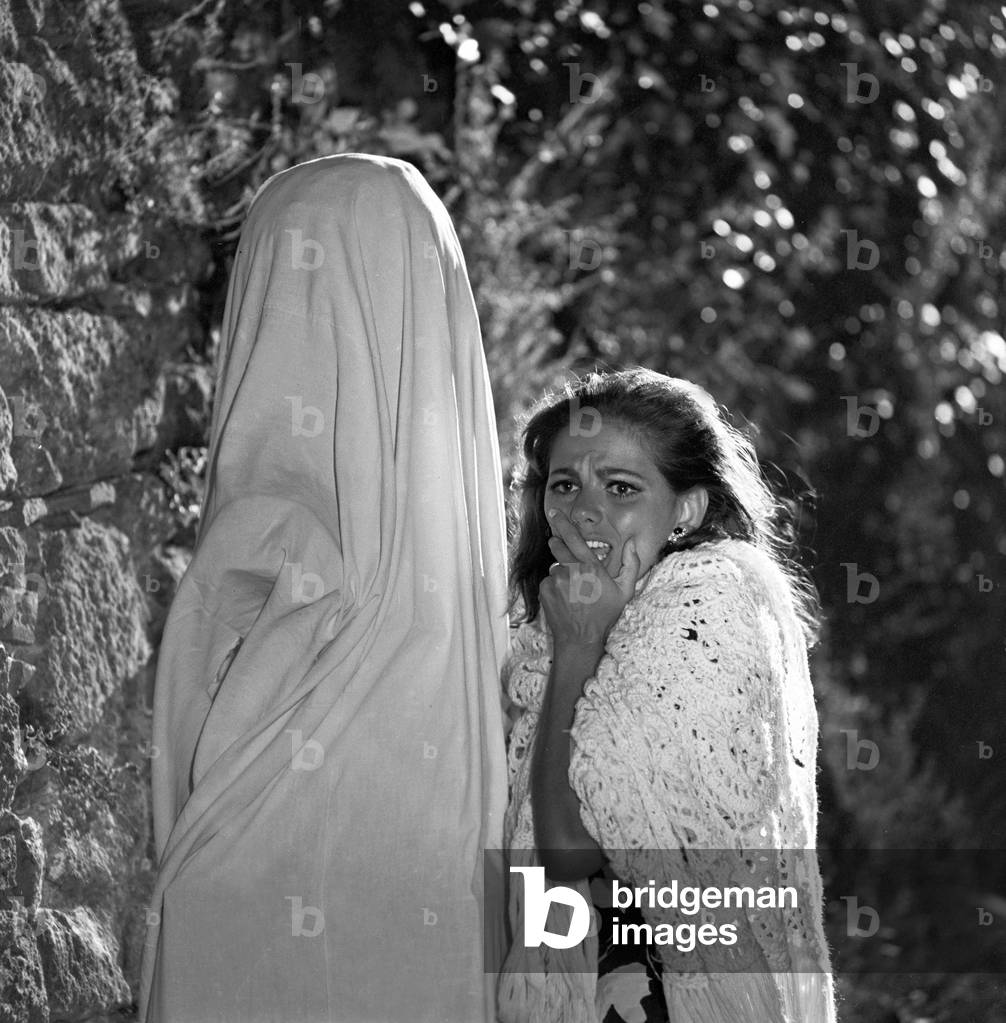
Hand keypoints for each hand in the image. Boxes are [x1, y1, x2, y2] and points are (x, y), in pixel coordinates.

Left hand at [538, 508, 642, 652]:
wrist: (581, 639)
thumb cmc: (606, 616)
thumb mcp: (625, 591)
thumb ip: (630, 564)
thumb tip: (630, 543)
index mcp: (590, 567)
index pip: (573, 538)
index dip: (563, 524)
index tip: (554, 513)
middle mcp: (571, 570)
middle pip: (558, 548)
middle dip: (559, 545)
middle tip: (564, 554)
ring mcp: (556, 580)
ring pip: (556, 568)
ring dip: (562, 574)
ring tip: (573, 592)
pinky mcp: (545, 590)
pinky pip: (549, 581)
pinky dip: (555, 586)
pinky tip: (565, 599)